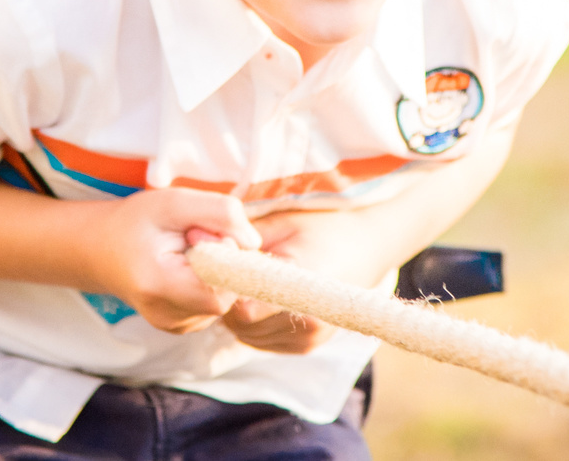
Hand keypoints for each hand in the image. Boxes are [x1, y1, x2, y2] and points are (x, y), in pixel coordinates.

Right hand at [81, 188, 264, 333]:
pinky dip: (210, 283)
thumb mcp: (174, 201)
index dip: (224, 256)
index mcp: (159, 287)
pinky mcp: (182, 326)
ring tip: (185, 253)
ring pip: (224, 300)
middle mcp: (167, 317)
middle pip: (227, 294)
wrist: (101, 249)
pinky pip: (214, 305)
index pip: (223, 287)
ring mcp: (174, 326)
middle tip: (193, 238)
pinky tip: (186, 268)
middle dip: (222, 263)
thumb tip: (254, 242)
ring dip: (216, 273)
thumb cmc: (136, 222)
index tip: (199, 233)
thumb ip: (220, 212)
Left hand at [220, 209, 394, 354]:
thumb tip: (199, 241)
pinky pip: (258, 340)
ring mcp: (309, 338)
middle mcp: (311, 321)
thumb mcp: (285, 221)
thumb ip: (244, 239)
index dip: (222, 284)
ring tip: (240, 279)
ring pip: (244, 335)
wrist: (369, 247)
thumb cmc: (324, 226)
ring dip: (235, 312)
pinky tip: (257, 295)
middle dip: (224, 298)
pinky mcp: (305, 346)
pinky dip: (250, 322)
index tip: (212, 262)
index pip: (243, 305)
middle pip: (240, 324)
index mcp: (306, 285)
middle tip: (221, 267)